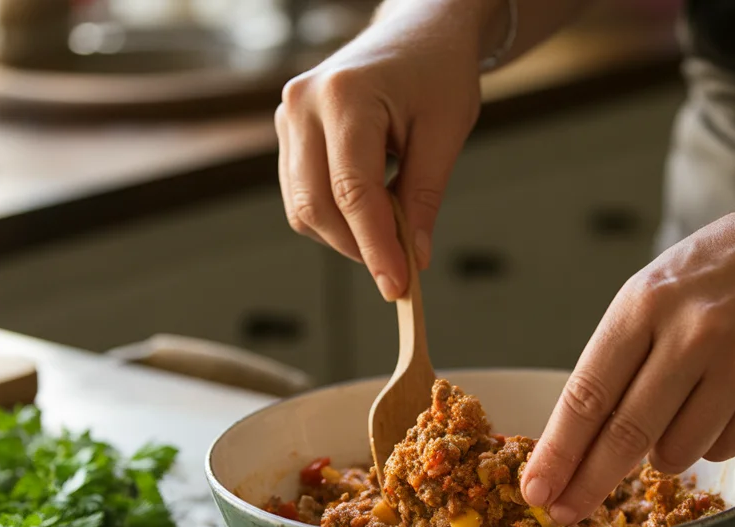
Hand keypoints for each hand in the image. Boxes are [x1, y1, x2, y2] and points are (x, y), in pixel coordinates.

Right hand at [276, 12, 482, 299]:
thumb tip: (412, 259)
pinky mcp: (288, 132)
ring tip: (392, 228)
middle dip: (358, 247)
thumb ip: (425, 196)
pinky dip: (335, 216)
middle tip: (401, 267)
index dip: (375, 247)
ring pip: (304, 208)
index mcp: (345, 95)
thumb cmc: (437, 71)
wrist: (417, 32)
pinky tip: (371, 210)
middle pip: (317, 206)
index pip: (352, 192)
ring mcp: (288, 117)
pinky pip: (301, 195)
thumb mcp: (446, 131)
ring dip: (346, 235)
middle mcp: (303, 104)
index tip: (396, 286)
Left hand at [519, 197, 734, 524]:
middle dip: (588, 483)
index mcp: (646, 303)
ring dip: (663, 453)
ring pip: (677, 453)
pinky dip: (712, 441)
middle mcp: (694, 332)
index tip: (535, 489)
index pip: (589, 394)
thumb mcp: (654, 292)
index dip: (559, 451)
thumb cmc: (716, 277)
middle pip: (627, 435)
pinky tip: (724, 402)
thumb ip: (617, 359)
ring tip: (680, 410)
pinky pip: (725, 448)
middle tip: (564, 513)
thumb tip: (575, 447)